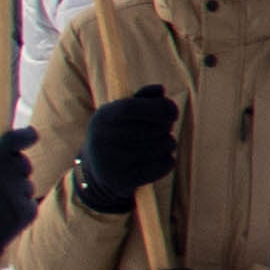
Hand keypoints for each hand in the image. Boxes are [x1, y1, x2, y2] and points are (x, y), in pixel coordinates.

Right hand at [70, 83, 184, 213]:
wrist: (97, 172)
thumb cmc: (118, 133)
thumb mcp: (123, 111)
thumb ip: (143, 98)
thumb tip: (160, 90)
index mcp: (103, 117)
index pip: (132, 107)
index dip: (159, 107)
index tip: (173, 112)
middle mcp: (104, 139)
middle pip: (157, 126)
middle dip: (166, 126)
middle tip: (157, 130)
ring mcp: (112, 161)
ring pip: (166, 144)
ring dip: (167, 143)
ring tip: (152, 145)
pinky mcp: (124, 180)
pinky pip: (166, 164)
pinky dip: (167, 161)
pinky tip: (153, 161)